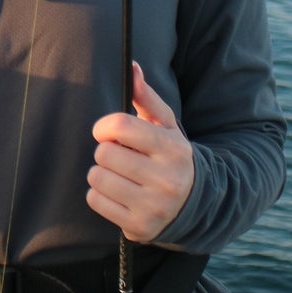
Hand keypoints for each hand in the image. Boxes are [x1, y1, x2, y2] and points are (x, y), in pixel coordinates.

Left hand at [87, 62, 195, 243]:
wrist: (196, 204)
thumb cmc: (170, 156)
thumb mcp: (165, 126)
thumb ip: (146, 97)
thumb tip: (132, 66)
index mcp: (172, 148)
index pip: (120, 126)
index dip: (104, 126)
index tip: (106, 131)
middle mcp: (166, 178)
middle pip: (104, 153)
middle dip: (105, 152)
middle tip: (118, 156)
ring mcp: (153, 205)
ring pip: (97, 178)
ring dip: (101, 173)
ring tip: (118, 175)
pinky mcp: (139, 226)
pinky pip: (95, 201)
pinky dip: (99, 196)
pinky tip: (117, 194)